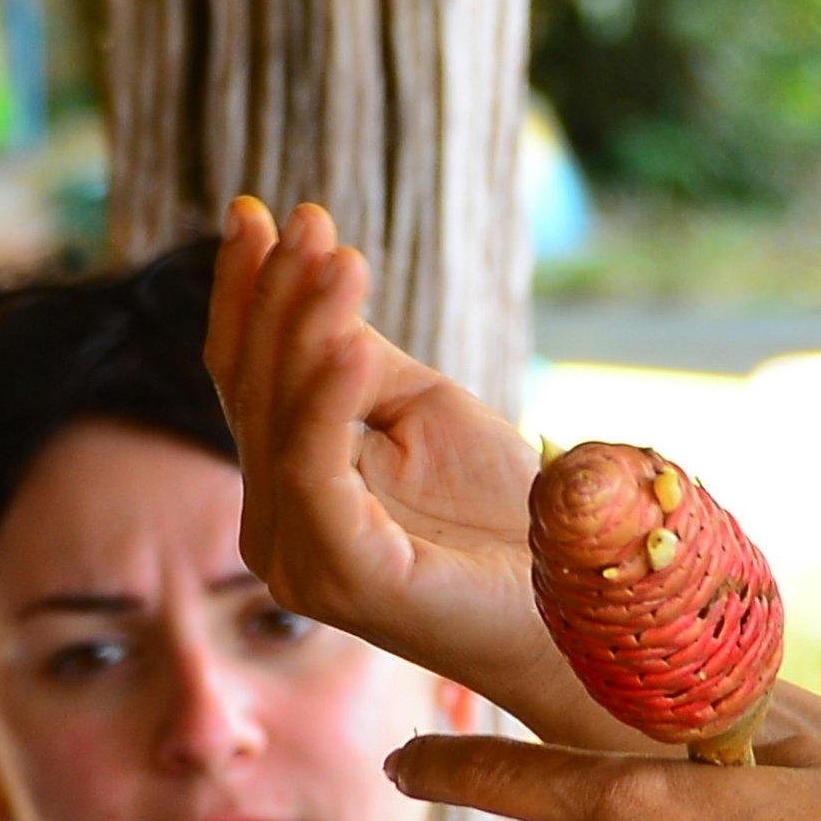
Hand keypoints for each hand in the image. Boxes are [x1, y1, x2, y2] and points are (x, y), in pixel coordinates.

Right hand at [202, 200, 584, 736]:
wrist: (574, 609)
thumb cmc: (504, 516)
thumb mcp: (424, 411)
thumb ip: (358, 362)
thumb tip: (315, 288)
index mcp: (287, 490)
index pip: (246, 379)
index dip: (248, 296)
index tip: (257, 211)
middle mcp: (273, 528)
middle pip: (255, 392)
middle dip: (277, 297)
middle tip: (305, 218)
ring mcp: (300, 559)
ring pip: (279, 422)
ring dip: (305, 329)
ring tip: (339, 258)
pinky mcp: (343, 577)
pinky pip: (315, 473)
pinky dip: (325, 402)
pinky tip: (345, 342)